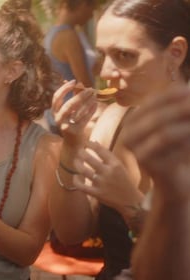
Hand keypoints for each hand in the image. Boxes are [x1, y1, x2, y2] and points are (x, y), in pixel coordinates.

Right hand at [52, 80, 97, 146]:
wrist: (72, 143)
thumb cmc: (71, 123)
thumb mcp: (70, 111)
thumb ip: (73, 97)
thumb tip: (80, 83)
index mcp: (54, 111)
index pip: (56, 97)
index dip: (64, 88)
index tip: (74, 81)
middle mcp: (58, 118)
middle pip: (68, 105)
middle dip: (80, 95)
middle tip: (90, 89)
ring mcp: (65, 126)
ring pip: (77, 112)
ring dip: (87, 102)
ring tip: (95, 95)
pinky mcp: (75, 131)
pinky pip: (84, 119)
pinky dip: (91, 110)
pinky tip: (96, 104)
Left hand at [72, 141, 141, 210]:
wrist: (130, 201)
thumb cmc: (123, 180)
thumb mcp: (120, 166)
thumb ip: (108, 156)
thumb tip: (94, 142)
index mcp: (115, 164)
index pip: (100, 149)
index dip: (90, 144)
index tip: (85, 142)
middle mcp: (108, 172)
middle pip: (88, 158)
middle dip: (80, 152)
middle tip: (79, 151)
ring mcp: (102, 183)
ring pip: (82, 170)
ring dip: (76, 164)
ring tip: (76, 161)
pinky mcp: (96, 193)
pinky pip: (80, 185)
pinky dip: (76, 180)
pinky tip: (76, 176)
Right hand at [124, 87, 189, 201]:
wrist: (171, 178)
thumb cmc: (175, 147)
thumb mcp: (173, 124)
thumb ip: (178, 108)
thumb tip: (188, 87)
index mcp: (133, 120)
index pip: (152, 102)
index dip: (172, 95)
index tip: (189, 89)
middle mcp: (129, 134)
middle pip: (158, 117)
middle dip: (181, 110)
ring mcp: (135, 151)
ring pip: (164, 135)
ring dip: (187, 128)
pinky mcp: (147, 166)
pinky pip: (171, 154)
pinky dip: (187, 147)